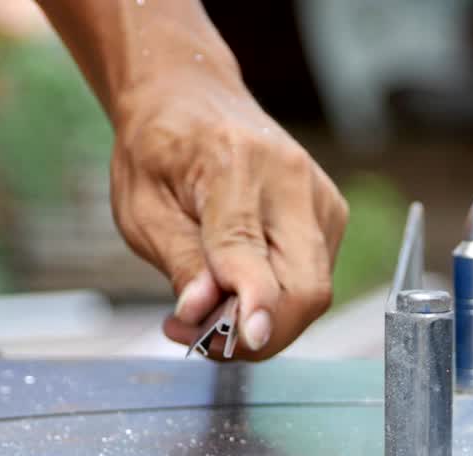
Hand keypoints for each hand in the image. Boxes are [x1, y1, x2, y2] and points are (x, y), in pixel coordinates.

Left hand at [111, 58, 347, 358]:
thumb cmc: (159, 150)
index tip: (245, 339)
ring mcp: (321, 198)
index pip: (252, 250)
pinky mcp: (331, 215)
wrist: (193, 99)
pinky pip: (313, 280)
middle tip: (199, 339)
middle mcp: (292, 180)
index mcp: (234, 165)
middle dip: (257, 333)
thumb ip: (178, 262)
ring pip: (313, 293)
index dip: (253, 304)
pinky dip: (276, 301)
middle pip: (304, 288)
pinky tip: (238, 287)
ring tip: (208, 309)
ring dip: (263, 321)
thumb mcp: (141, 209)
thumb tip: (202, 314)